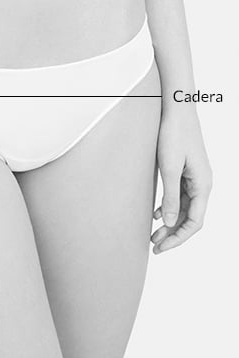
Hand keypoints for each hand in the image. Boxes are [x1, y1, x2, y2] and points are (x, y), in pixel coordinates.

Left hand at [151, 109, 211, 253]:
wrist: (176, 110)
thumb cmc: (174, 134)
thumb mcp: (169, 168)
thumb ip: (171, 197)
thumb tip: (170, 222)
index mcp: (203, 185)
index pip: (194, 222)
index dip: (178, 238)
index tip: (161, 247)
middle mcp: (202, 184)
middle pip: (190, 218)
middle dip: (173, 234)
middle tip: (154, 245)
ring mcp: (195, 178)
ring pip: (185, 209)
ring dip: (170, 223)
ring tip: (153, 234)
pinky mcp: (186, 172)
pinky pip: (180, 197)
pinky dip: (169, 208)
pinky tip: (157, 214)